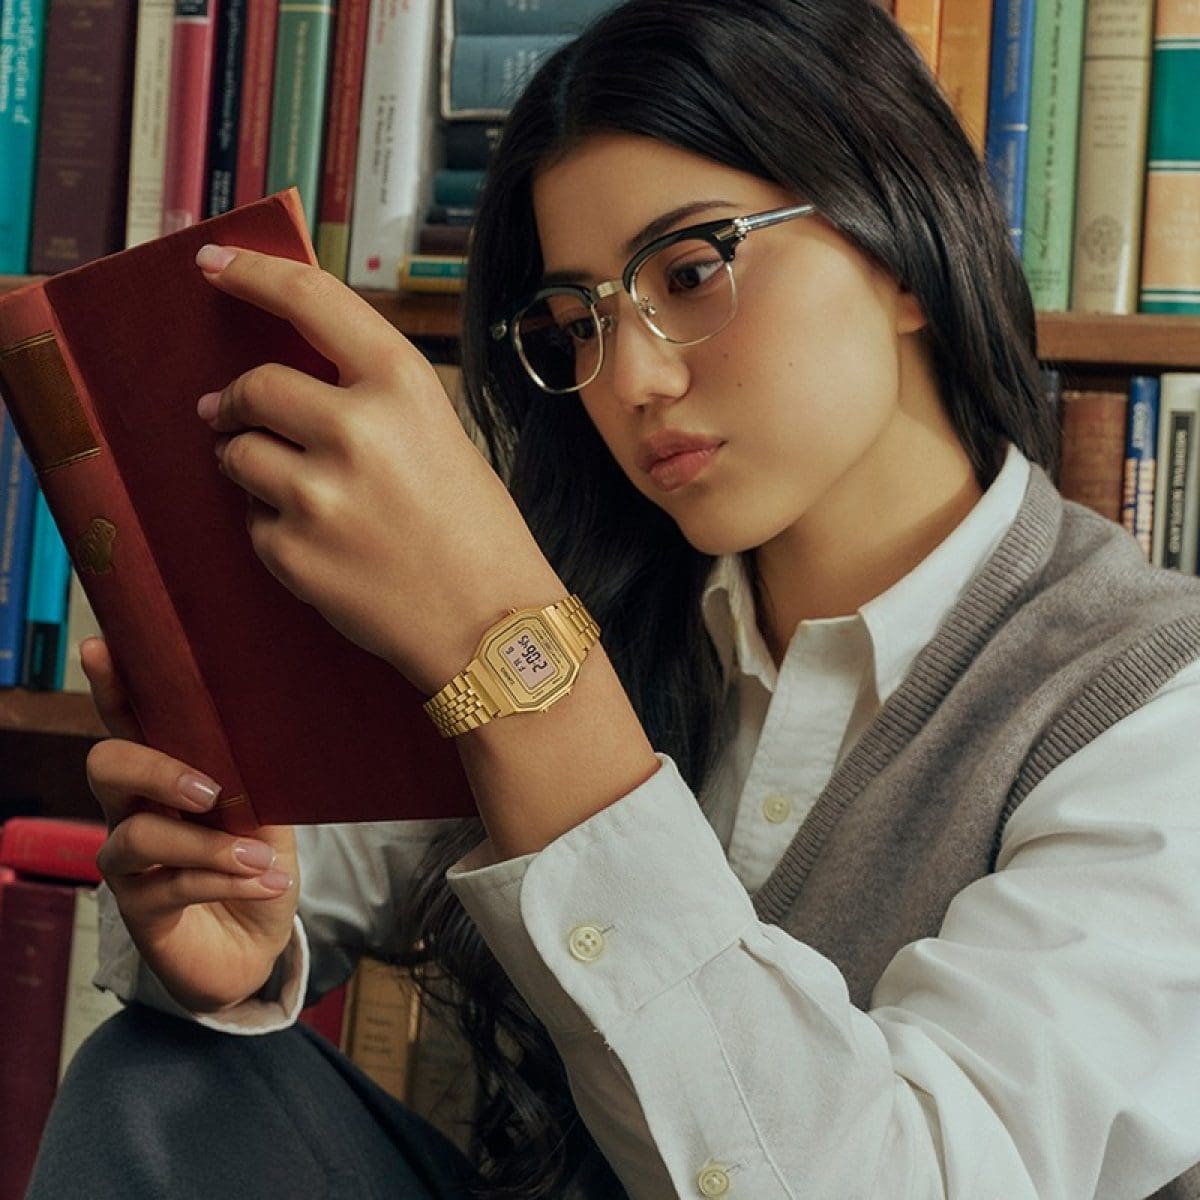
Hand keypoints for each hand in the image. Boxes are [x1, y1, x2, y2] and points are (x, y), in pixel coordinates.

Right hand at [82, 636, 299, 1012]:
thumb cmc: (253, 864)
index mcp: (164, 776)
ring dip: (211, 847)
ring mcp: (129, 862)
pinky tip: (266, 884)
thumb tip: (268, 730)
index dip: (112, 687)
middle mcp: (132, 812)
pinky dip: (227, 883)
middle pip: (107, 766)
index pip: (129, 723)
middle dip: (156, 769)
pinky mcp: (139, 910)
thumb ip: (256, 777)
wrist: (256, 942)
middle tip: (211, 791)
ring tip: (261, 861)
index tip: (101, 648)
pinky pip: (172, 887)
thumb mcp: (266, 813)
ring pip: (140, 835)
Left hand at [193, 245, 564, 693]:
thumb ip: (368, 400)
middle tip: (229, 413)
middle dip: (235, 401)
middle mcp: (355, 429)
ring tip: (295, 489)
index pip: (310, 300)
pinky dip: (274, 527)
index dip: (251, 274)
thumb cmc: (476, 529)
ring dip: (247, 462)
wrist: (491, 624)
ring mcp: (318, 493)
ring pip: (236, 453)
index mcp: (402, 386)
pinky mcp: (293, 552)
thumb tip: (281, 385)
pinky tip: (323, 546)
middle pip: (254, 386)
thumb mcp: (439, 435)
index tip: (210, 262)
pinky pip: (252, 521)